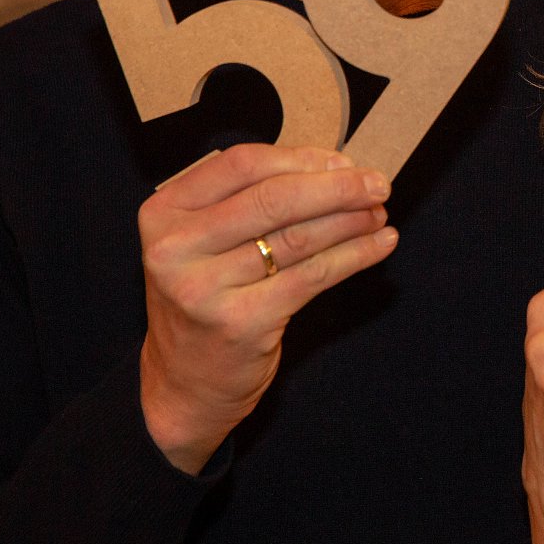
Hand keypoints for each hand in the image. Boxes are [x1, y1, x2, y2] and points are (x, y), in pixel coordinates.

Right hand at [137, 143, 396, 472]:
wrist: (183, 384)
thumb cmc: (206, 299)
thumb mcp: (204, 242)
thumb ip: (249, 201)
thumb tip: (333, 167)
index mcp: (164, 213)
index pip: (241, 164)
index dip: (300, 159)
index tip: (342, 162)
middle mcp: (176, 248)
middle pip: (274, 198)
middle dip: (337, 187)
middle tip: (378, 185)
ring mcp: (205, 288)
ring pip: (298, 237)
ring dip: (351, 221)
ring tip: (379, 213)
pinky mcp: (242, 322)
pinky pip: (313, 276)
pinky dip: (354, 255)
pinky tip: (379, 245)